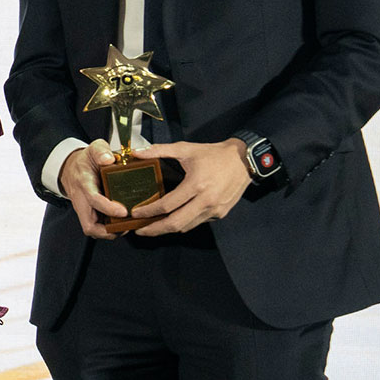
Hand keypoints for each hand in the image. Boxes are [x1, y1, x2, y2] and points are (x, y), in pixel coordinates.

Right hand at [60, 140, 126, 239]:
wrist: (72, 168)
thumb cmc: (87, 160)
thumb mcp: (94, 148)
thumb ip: (101, 151)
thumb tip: (110, 159)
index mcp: (84, 183)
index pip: (93, 199)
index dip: (108, 208)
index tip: (124, 211)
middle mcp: (81, 200)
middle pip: (89, 225)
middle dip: (107, 231)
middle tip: (127, 227)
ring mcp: (84, 209)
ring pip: (92, 229)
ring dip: (109, 233)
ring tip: (127, 227)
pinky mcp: (88, 214)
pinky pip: (96, 227)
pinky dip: (109, 230)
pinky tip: (123, 224)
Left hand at [128, 139, 251, 235]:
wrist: (244, 160)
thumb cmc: (214, 154)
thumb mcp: (186, 148)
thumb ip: (160, 150)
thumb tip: (137, 152)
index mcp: (196, 184)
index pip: (167, 205)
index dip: (149, 211)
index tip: (135, 213)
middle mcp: (206, 201)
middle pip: (175, 223)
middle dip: (155, 229)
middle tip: (139, 230)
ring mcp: (215, 209)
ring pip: (186, 227)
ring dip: (168, 229)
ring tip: (152, 228)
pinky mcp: (221, 213)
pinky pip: (197, 222)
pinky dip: (183, 224)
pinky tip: (172, 220)